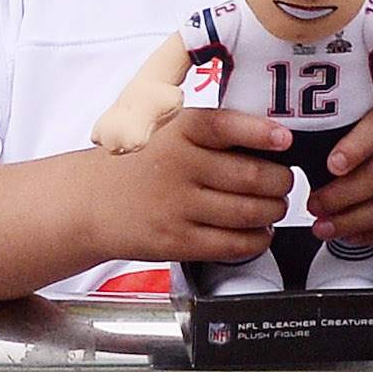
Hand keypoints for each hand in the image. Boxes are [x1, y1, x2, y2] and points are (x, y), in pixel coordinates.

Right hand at [82, 103, 296, 263]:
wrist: (88, 202)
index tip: (284, 140)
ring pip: (249, 213)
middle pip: (252, 176)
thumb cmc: (136, 163)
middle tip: (283, 181)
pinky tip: (258, 231)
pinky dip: (257, 239)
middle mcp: (176, 167)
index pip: (226, 127)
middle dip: (281, 182)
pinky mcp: (176, 241)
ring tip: (272, 206)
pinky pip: (233, 244)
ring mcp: (176, 207)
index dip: (261, 133)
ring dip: (273, 211)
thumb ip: (209, 131)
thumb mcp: (163, 130)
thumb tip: (271, 140)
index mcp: (175, 132)